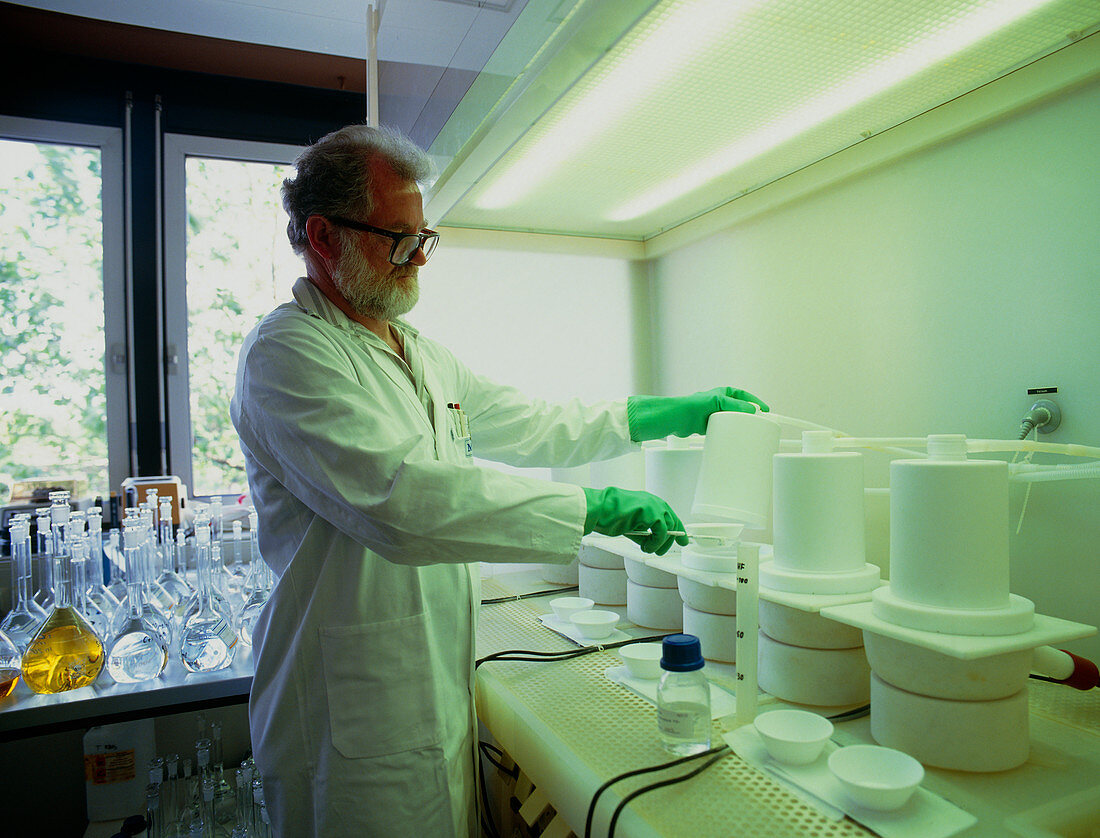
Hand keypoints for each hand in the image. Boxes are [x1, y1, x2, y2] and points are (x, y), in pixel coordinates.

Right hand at [581, 487, 689, 554]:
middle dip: (671, 539)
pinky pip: (661, 531)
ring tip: (649, 549)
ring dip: (660, 543)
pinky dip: (655, 542)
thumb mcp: (630, 525)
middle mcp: (654, 502)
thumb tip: (651, 542)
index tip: (682, 540)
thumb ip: (643, 531)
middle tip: (662, 551)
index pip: (669, 515)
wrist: (598, 509)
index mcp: (649, 502)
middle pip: (673, 521)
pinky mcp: (650, 512)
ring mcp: (653, 506)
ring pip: (669, 527)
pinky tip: (647, 547)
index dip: (678, 529)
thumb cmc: (608, 515)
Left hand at [627, 386, 768, 441]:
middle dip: (749, 416)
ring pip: (732, 420)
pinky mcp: (708, 426)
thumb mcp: (717, 402)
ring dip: (740, 426)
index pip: (744, 396)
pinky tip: (734, 438)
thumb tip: (752, 411)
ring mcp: (714, 414)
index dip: (756, 403)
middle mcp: (719, 402)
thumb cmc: (692, 406)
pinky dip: (730, 433)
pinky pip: (724, 429)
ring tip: (750, 433)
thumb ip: (734, 405)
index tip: (766, 411)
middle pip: (740, 409)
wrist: (676, 419)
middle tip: (760, 424)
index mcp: (723, 393)